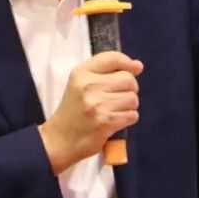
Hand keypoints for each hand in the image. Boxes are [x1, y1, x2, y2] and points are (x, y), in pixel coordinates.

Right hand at [38, 51, 142, 174]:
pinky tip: (115, 120)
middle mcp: (89, 86)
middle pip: (128, 79)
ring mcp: (97, 105)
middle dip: (130, 88)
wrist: (60, 139)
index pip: (113, 58)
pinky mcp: (106, 122)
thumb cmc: (74, 110)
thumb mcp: (81, 84)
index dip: (128, 62)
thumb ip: (107, 71)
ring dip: (129, 106)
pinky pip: (132, 115)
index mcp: (81, 73)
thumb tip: (138, 66)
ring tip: (115, 110)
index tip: (134, 69)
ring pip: (132, 98)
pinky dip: (128, 118)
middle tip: (118, 96)